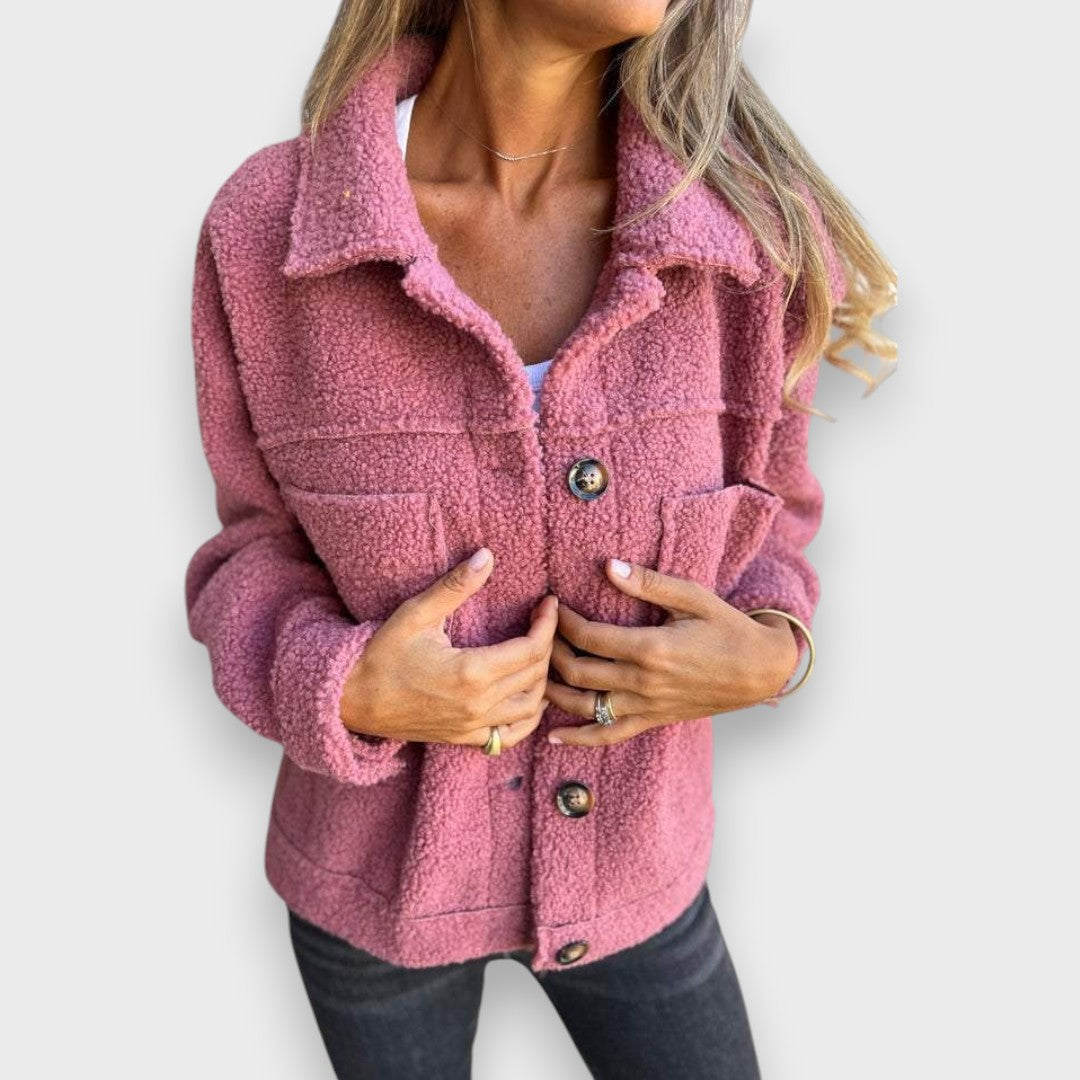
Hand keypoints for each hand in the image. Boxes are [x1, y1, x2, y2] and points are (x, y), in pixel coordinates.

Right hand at [341, 547, 558, 750]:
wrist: (350, 700)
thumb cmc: (380, 655)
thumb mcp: (415, 614)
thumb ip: (455, 586)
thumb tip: (486, 557)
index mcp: (471, 673)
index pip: (531, 648)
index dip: (547, 623)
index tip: (548, 603)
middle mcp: (478, 705)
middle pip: (536, 675)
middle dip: (548, 645)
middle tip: (544, 620)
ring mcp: (472, 727)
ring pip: (530, 707)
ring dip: (542, 680)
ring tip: (539, 653)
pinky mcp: (464, 739)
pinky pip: (511, 735)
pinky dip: (528, 717)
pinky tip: (529, 698)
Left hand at [543, 558, 798, 745]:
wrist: (760, 670)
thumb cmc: (728, 628)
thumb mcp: (693, 597)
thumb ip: (649, 583)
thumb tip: (608, 566)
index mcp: (650, 648)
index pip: (588, 636)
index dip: (563, 620)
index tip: (551, 604)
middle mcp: (643, 682)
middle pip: (578, 671)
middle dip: (550, 650)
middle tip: (538, 632)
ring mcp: (646, 706)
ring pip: (584, 707)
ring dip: (554, 691)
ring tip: (534, 673)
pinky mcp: (652, 720)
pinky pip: (609, 736)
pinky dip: (578, 739)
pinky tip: (553, 736)